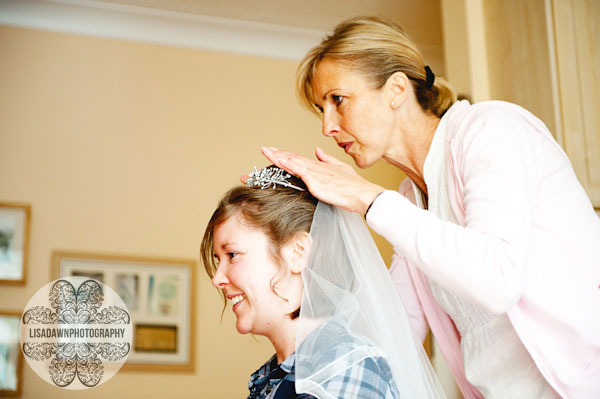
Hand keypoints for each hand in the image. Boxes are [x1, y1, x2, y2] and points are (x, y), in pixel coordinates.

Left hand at [241, 146, 384, 214]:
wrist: (363, 194)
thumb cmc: (354, 186)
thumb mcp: (340, 169)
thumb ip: (326, 159)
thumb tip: (316, 150)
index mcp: (319, 166)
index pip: (298, 159)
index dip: (285, 155)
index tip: (273, 151)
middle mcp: (316, 168)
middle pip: (293, 159)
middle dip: (277, 154)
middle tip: (264, 149)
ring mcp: (316, 174)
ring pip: (294, 163)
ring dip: (279, 157)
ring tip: (267, 152)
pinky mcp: (317, 182)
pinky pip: (300, 172)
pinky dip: (289, 165)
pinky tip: (280, 161)